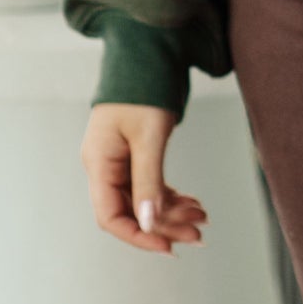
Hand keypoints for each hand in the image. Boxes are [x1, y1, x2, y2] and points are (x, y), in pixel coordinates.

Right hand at [80, 103, 208, 255]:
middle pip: (131, 212)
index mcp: (99, 163)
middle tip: (200, 235)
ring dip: (172, 214)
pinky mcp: (134, 156)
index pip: (110, 216)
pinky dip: (171, 198)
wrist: (148, 56)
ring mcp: (118, 162)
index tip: (169, 247)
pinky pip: (150, 187)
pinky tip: (193, 203)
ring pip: (144, 202)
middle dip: (165, 226)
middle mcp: (105, 166)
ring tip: (203, 217)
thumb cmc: (143, 90)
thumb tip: (148, 222)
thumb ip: (148, 181)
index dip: (139, 236)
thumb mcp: (149, 137)